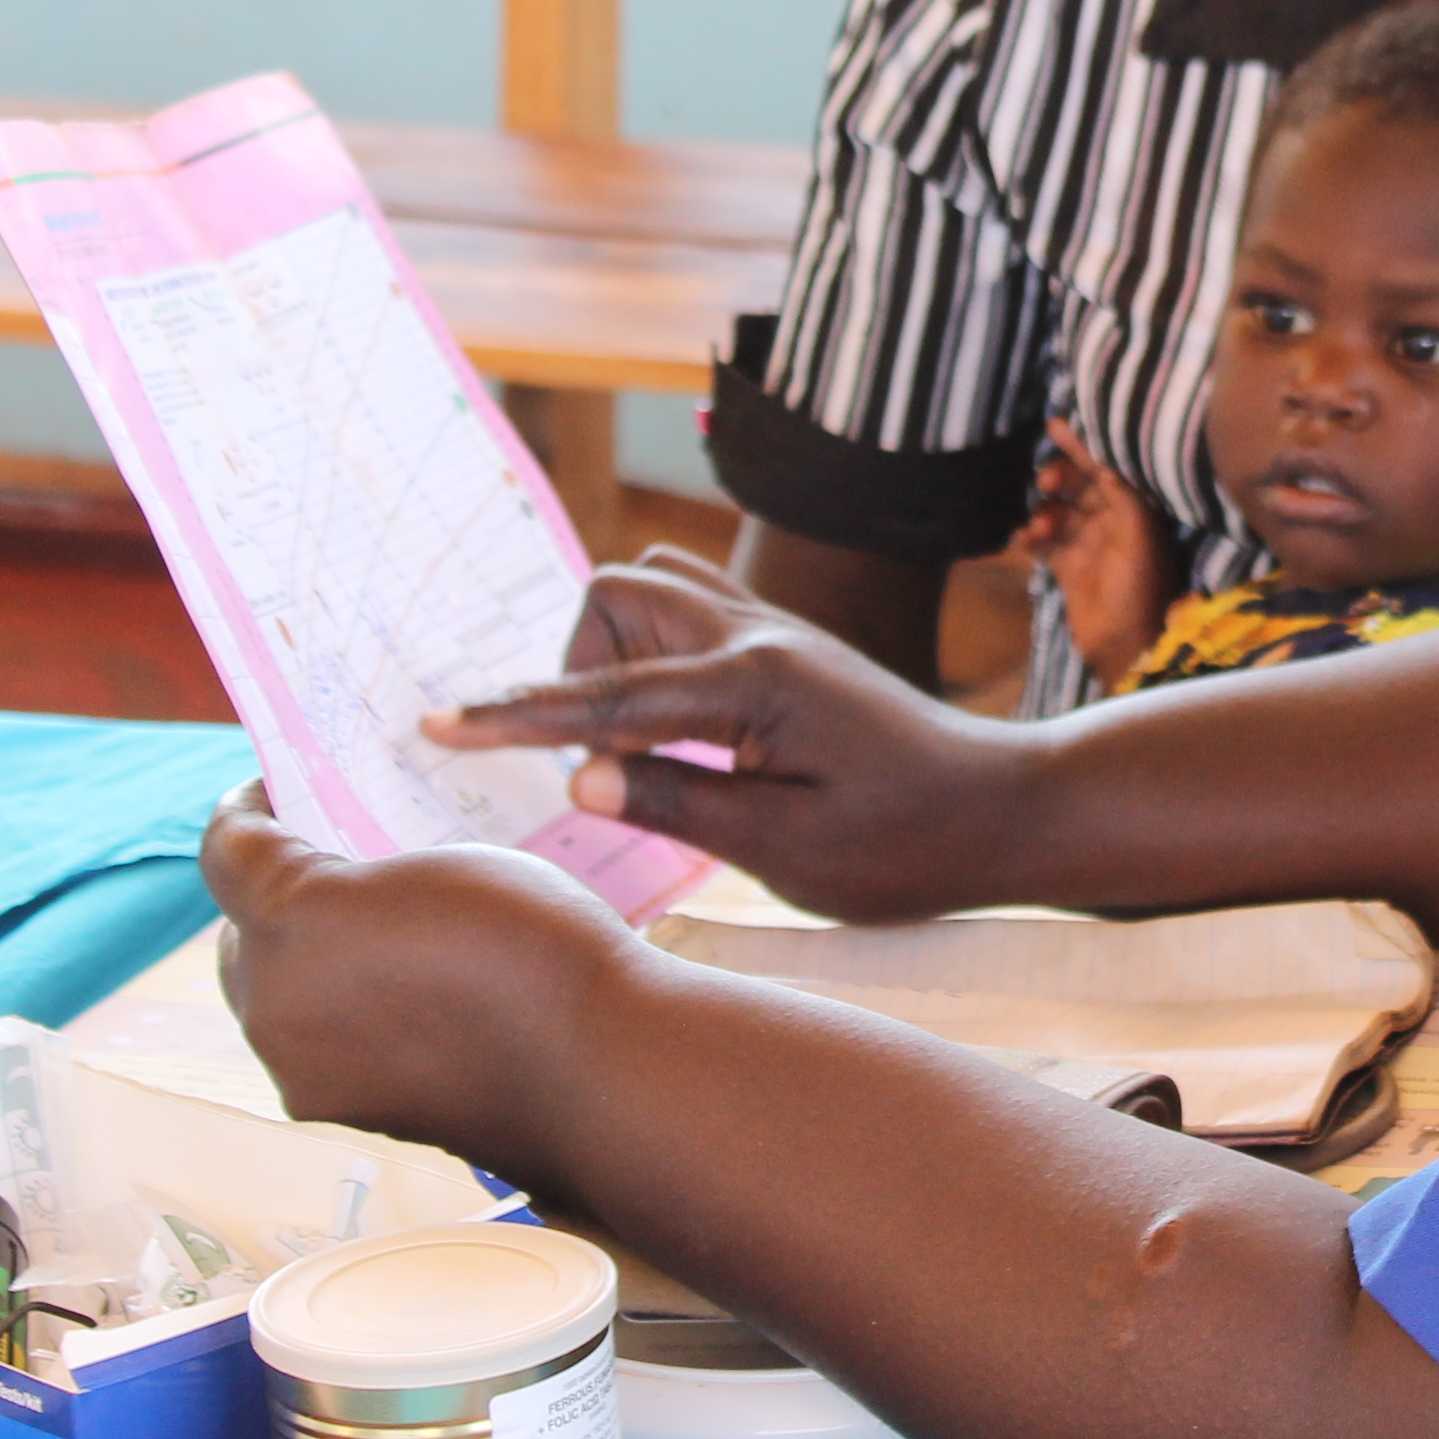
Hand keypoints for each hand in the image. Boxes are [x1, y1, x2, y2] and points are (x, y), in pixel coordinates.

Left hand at [198, 785, 642, 1184]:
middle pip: (240, 933)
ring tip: (381, 934)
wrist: (599, 1068)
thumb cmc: (537, 946)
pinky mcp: (339, 1113)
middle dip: (276, 895)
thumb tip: (337, 895)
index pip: (227, 848)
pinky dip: (340, 1014)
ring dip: (309, 961)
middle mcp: (272, 1003)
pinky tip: (409, 994)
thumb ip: (360, 873)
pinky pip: (314, 1045)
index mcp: (292, 918)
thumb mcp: (445, 862)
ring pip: (274, 996)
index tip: (278, 790)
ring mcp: (302, 1070)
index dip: (245, 809)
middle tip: (337, 863)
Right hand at [429, 546, 1041, 922]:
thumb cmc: (907, 845)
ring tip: (636, 743)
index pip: (604, 696)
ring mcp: (773, 630)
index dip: (514, 715)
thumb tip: (576, 776)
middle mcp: (758, 635)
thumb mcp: (788, 852)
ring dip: (612, 652)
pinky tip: (668, 724)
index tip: (437, 726)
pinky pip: (688, 610)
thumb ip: (678, 802)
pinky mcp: (784, 646)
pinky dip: (649, 652)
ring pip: (649, 587)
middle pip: (617, 594)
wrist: (1002, 809)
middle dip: (573, 668)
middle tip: (601, 762)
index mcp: (754, 685)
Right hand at [1009, 417, 1172, 682]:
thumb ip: (1123, 495)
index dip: (1083, 446)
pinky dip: (1031, 535)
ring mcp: (1088, 545)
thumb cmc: (1139, 590)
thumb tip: (1104, 458)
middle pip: (1080, 485)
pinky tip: (1022, 540)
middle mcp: (1112, 522)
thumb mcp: (1138, 537)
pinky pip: (1044, 541)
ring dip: (1043, 513)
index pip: (1107, 467)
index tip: (1055, 425)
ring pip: (1058, 512)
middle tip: (1046, 483)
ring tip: (1038, 530)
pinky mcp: (1068, 567)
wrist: (1124, 646)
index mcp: (1135, 511)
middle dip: (1060, 478)